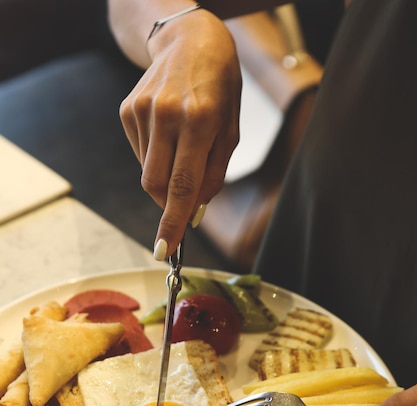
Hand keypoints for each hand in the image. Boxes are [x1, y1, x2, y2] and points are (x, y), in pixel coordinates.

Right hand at [119, 11, 241, 257]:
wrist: (189, 40)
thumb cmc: (219, 88)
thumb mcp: (231, 130)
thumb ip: (214, 173)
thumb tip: (195, 210)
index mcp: (201, 119)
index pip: (183, 184)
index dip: (173, 221)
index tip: (165, 250)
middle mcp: (167, 114)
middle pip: (156, 184)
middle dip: (168, 204)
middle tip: (182, 205)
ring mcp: (142, 110)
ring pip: (146, 171)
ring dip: (165, 177)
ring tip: (182, 147)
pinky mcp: (127, 110)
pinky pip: (139, 154)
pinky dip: (155, 158)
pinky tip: (168, 135)